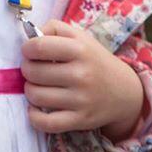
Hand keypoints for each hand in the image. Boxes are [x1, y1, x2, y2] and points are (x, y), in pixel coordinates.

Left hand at [21, 19, 143, 140]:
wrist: (124, 91)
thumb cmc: (93, 59)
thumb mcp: (79, 36)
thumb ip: (54, 28)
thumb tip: (30, 36)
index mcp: (79, 49)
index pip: (39, 47)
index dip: (27, 49)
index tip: (28, 51)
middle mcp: (81, 74)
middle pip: (34, 72)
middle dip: (26, 69)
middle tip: (33, 68)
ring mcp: (81, 100)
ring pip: (36, 96)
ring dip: (29, 90)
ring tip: (36, 85)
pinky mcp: (80, 120)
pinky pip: (46, 123)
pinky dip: (34, 116)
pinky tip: (36, 107)